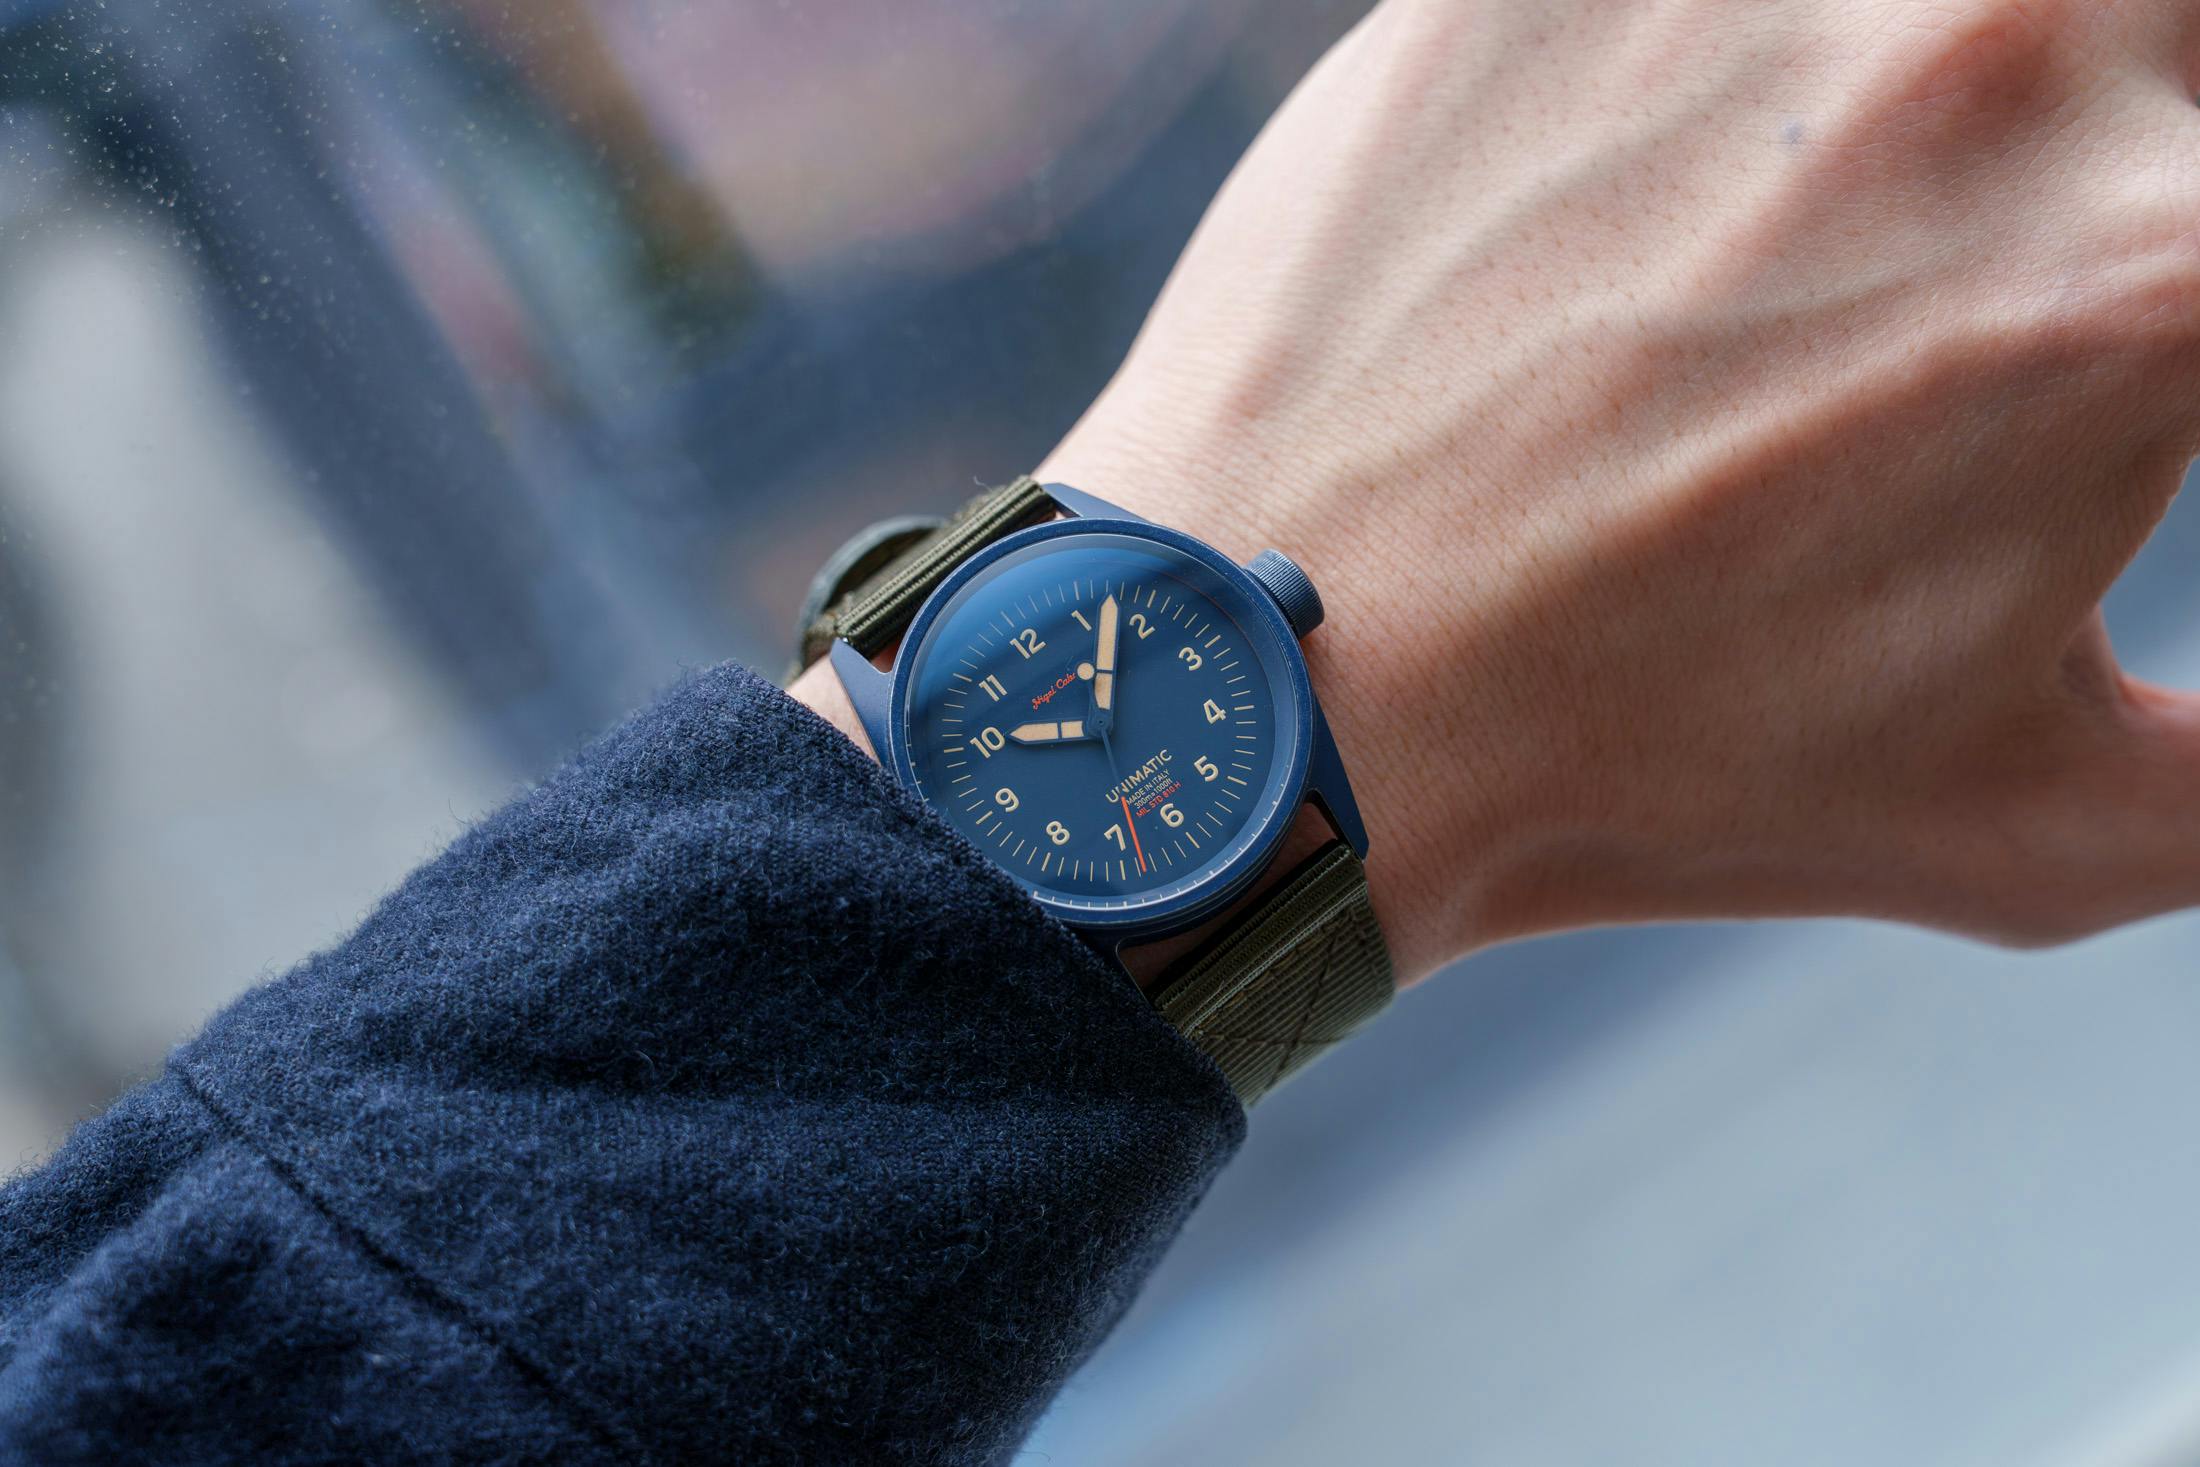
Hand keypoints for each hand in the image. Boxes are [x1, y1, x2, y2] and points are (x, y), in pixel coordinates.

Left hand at [1011, 0, 2199, 982]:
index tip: (2084, 318)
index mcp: (2156, 267)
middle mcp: (1995, 58)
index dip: (2158, 272)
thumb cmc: (1638, 773)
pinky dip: (1693, 55)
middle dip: (2108, 111)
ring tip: (1773, 247)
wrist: (1294, 692)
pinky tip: (1643, 189)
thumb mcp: (2030, 823)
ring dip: (1908, 70)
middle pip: (2132, 26)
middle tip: (1964, 249)